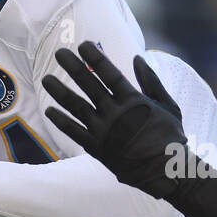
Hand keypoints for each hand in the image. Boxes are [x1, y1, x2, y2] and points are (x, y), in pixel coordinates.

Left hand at [41, 41, 187, 198]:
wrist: (166, 171)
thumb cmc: (170, 137)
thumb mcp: (168, 105)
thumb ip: (151, 81)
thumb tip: (137, 58)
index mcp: (133, 100)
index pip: (109, 73)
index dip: (95, 57)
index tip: (83, 45)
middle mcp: (115, 112)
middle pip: (89, 84)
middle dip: (73, 67)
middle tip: (59, 53)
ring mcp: (104, 130)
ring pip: (76, 106)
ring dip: (60, 92)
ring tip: (46, 79)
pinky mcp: (97, 148)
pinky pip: (74, 132)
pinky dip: (61, 121)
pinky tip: (50, 111)